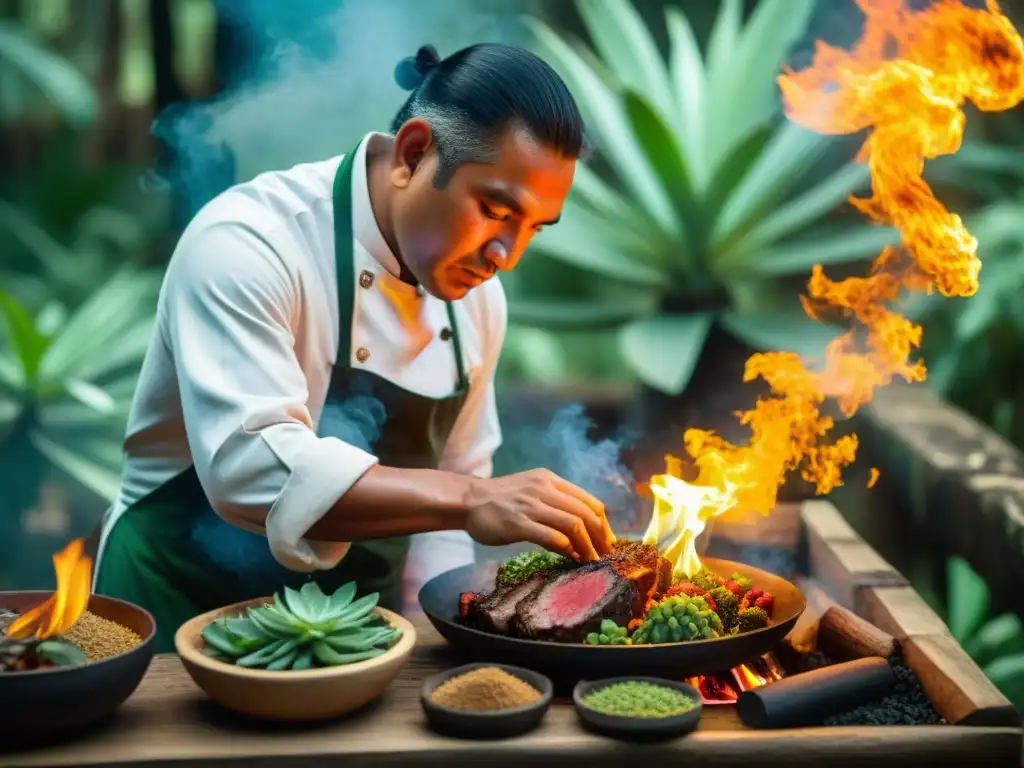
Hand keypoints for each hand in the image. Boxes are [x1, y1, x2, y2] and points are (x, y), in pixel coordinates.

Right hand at [463, 469, 615, 560]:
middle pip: (585, 513)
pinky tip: (571, 558)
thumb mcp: (532, 489)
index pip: (588, 500)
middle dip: (600, 537)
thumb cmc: (501, 499)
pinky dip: (567, 549)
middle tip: (605, 554)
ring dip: (587, 545)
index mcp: (550, 480)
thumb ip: (555, 502)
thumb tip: (581, 525)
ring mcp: (531, 506)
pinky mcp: (519, 523)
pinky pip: (552, 537)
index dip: (603, 523)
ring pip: (572, 524)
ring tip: (591, 559)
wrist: (468, 500)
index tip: (607, 540)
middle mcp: (543, 489)